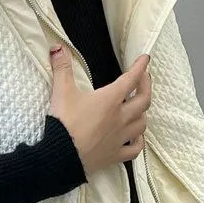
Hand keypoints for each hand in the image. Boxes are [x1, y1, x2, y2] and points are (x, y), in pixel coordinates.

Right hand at [48, 45, 151, 175]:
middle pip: (144, 100)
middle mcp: (121, 117)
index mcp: (110, 99)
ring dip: (142, 113)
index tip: (145, 59)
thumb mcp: (61, 92)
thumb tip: (57, 46)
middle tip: (144, 79)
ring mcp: (120, 137)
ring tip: (138, 107)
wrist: (60, 156)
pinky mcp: (115, 155)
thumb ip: (62, 68)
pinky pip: (135, 148)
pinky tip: (136, 137)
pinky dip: (139, 141)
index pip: (131, 79)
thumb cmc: (64, 122)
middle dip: (146, 86)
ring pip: (142, 124)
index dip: (140, 67)